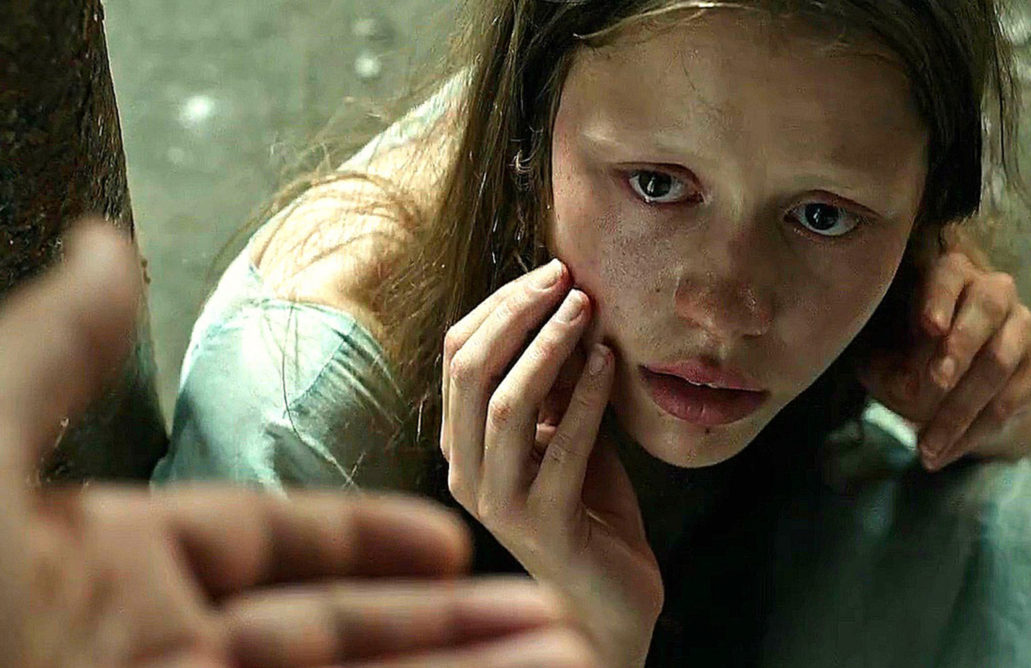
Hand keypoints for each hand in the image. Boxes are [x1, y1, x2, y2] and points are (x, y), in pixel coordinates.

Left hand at [0, 220, 596, 667]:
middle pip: (345, 632)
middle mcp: (170, 648)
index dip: (369, 537)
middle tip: (550, 610)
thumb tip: (103, 242)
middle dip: (454, 623)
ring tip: (569, 660)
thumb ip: (52, 356)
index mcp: (122, 568)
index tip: (453, 535)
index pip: (277, 545)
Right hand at [441, 259, 663, 667]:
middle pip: (471, 370)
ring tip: (586, 310)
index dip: (500, 306)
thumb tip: (567, 305)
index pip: (458, 356)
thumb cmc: (587, 508)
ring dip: (549, 346)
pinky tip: (607, 362)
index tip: (550, 272)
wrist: (608, 599)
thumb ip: (555, 382)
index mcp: (462, 444)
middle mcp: (465, 471)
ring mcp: (498, 501)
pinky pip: (562, 445)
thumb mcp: (564, 431)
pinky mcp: (542, 525)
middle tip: (564, 278)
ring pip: (506, 403)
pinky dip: (585, 396)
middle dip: (518, 313)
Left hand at [857, 250, 1030, 471]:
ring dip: (959, 409)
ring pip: (999, 364)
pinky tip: (940, 454)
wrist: (955, 378)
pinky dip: (971, 433)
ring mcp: (1020, 330)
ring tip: (924, 444)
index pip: (948, 275)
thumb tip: (906, 385)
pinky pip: (1007, 403)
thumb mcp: (880, 356)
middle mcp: (993, 293)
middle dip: (960, 347)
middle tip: (936, 382)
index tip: (929, 327)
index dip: (939, 298)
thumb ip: (884, 364)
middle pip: (987, 310)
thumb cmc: (903, 352)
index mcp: (950, 276)